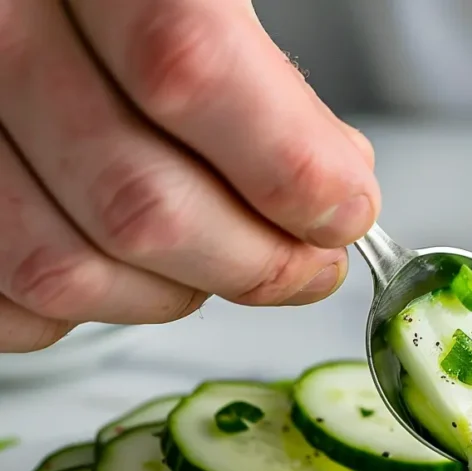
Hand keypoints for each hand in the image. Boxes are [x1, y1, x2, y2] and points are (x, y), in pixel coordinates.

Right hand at [0, 0, 379, 352]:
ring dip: (177, 292)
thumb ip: (261, 74)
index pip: (186, 67)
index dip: (287, 165)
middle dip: (256, 261)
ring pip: (65, 270)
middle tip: (306, 259)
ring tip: (223, 257)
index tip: (342, 209)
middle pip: (137, 203)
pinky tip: (136, 263)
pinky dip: (96, 307)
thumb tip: (336, 186)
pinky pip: (11, 300)